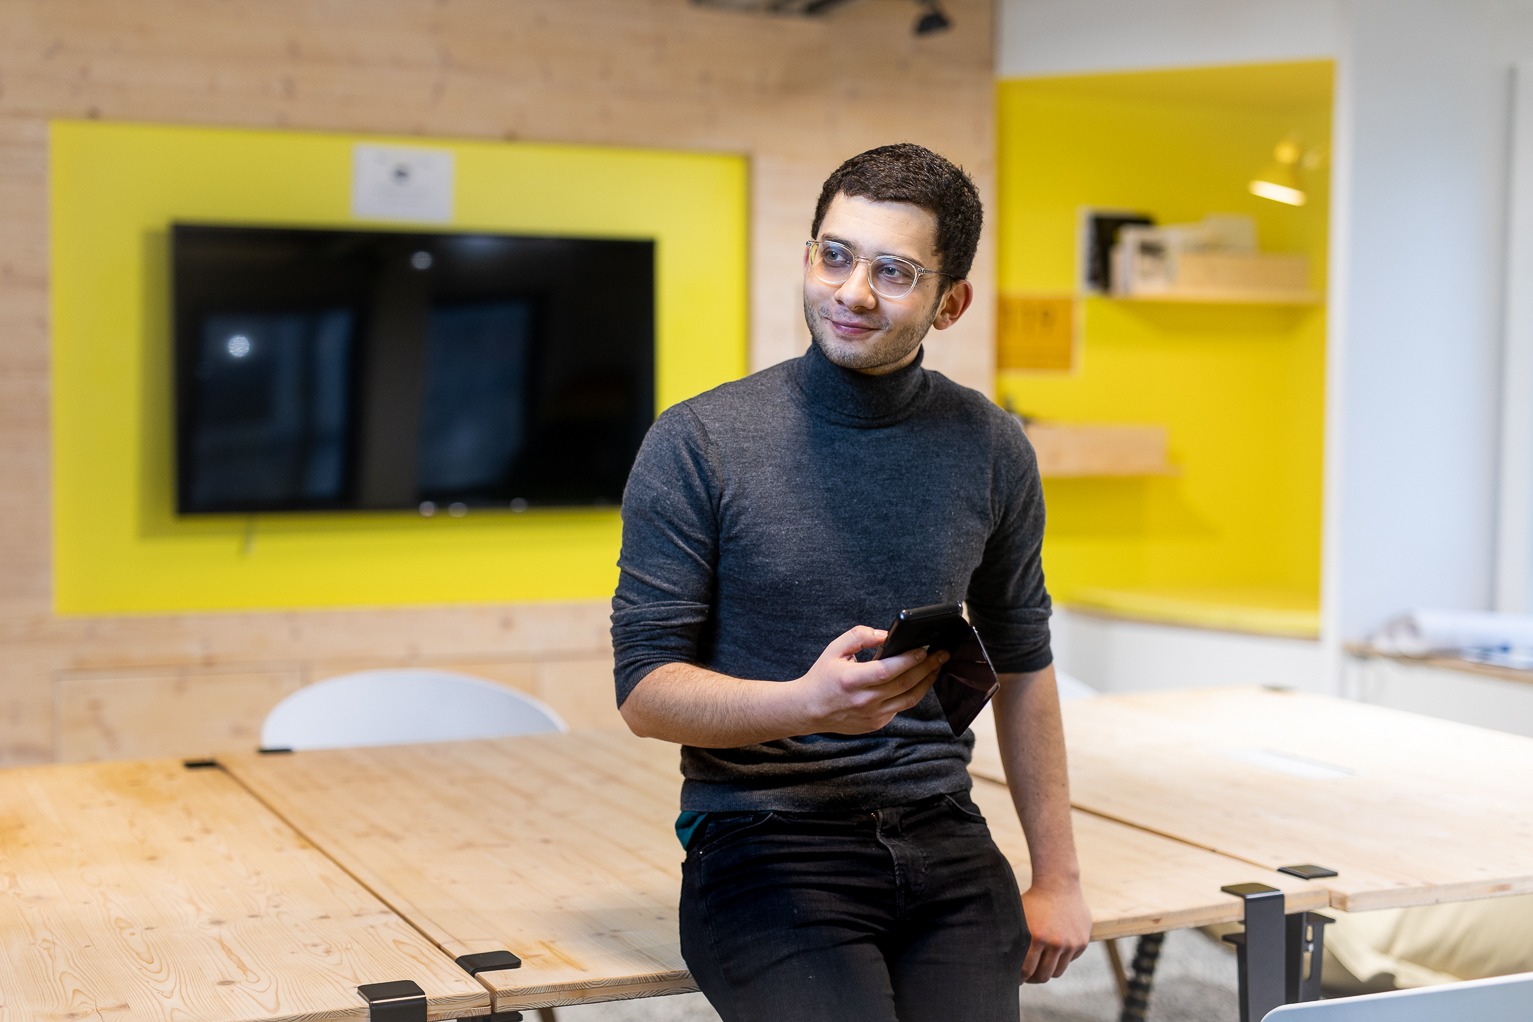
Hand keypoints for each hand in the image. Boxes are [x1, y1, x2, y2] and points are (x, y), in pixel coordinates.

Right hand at [793, 625, 945, 734]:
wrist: (808, 710)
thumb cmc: (822, 677)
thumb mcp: (834, 649)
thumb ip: (859, 636)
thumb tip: (886, 635)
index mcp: (851, 680)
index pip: (888, 670)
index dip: (909, 659)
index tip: (925, 648)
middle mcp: (864, 701)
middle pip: (905, 684)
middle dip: (928, 667)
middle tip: (942, 654)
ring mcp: (872, 715)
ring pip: (909, 699)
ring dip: (926, 681)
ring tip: (937, 667)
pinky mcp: (876, 724)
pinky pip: (900, 707)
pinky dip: (912, 693)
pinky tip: (919, 680)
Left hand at [1020, 877, 1090, 982]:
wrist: (1058, 883)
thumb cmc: (1033, 901)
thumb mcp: (1018, 917)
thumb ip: (1011, 939)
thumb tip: (999, 961)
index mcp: (1036, 937)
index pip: (1026, 971)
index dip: (1019, 978)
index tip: (1015, 980)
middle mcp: (1055, 942)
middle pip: (1043, 976)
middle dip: (1032, 979)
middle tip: (1027, 976)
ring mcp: (1070, 943)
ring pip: (1057, 971)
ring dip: (1047, 971)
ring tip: (1039, 966)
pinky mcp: (1082, 942)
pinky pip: (1070, 960)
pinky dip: (1061, 959)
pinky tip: (1054, 949)